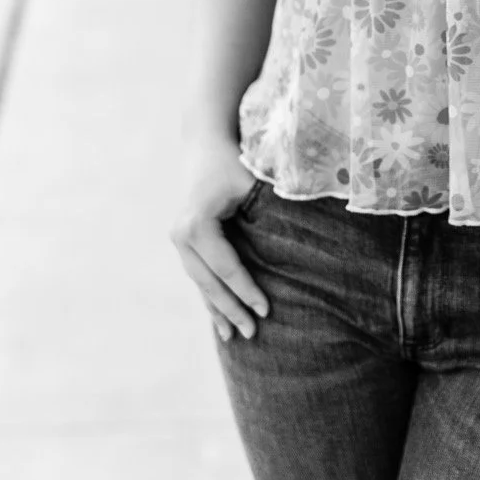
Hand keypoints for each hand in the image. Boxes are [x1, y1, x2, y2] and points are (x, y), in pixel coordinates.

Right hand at [169, 141, 270, 342]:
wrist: (204, 142)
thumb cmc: (233, 161)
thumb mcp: (251, 182)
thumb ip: (268, 210)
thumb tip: (302, 243)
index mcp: (196, 224)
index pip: (226, 267)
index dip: (246, 291)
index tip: (266, 310)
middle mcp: (181, 235)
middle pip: (209, 282)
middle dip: (231, 310)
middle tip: (253, 334)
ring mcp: (178, 240)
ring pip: (200, 283)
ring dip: (217, 310)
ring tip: (235, 336)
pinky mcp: (183, 241)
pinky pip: (198, 276)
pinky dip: (210, 297)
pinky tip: (219, 319)